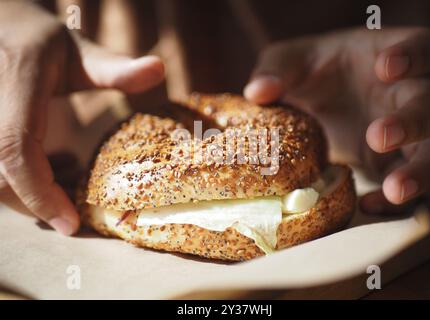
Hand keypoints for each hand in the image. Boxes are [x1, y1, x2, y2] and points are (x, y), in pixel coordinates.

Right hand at [0, 1, 164, 234]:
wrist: (3, 32)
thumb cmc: (44, 44)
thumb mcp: (81, 53)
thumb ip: (116, 67)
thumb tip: (159, 68)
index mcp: (18, 80)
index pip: (15, 146)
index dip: (38, 191)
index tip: (71, 224)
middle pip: (0, 175)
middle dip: (38, 202)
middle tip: (75, 215)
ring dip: (29, 195)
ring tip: (68, 190)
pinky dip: (21, 182)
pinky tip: (52, 171)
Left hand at [244, 27, 429, 213]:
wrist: (316, 107)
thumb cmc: (312, 75)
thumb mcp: (291, 63)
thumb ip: (276, 68)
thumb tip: (259, 92)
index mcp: (389, 58)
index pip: (423, 46)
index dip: (414, 54)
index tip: (385, 68)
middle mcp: (406, 96)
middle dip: (413, 121)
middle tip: (378, 136)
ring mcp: (408, 135)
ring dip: (422, 170)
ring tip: (394, 188)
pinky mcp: (396, 166)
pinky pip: (413, 187)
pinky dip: (395, 201)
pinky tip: (369, 206)